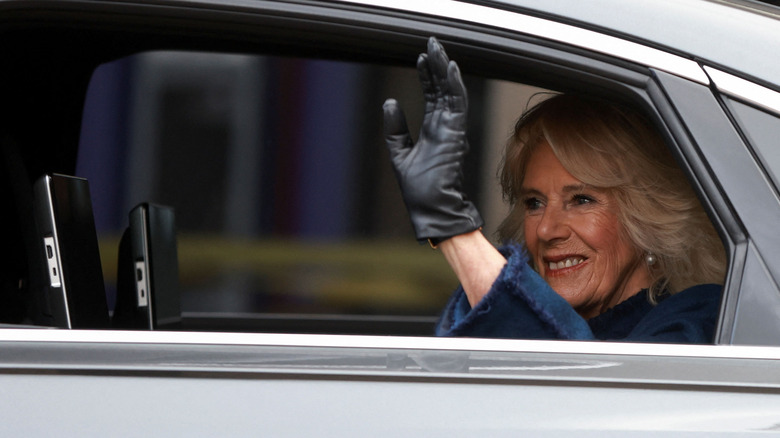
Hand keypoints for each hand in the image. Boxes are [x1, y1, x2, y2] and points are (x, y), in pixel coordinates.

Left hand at [383, 36, 483, 244]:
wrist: (431, 210)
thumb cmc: (420, 190)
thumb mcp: (399, 154)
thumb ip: (396, 129)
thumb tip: (390, 103)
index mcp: (433, 130)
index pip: (433, 96)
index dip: (427, 76)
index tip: (421, 58)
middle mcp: (445, 127)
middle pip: (443, 89)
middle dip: (437, 66)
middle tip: (433, 44)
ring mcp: (452, 130)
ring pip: (452, 92)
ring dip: (445, 70)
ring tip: (439, 49)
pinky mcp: (455, 135)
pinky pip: (457, 105)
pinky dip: (455, 86)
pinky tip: (450, 69)